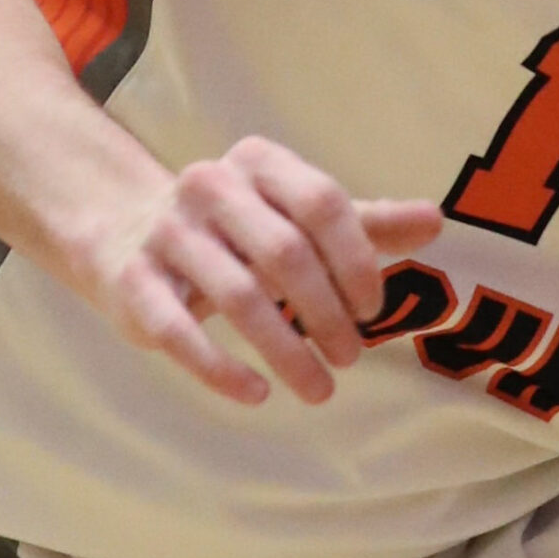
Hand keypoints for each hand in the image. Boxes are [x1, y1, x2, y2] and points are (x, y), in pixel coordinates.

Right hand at [84, 137, 442, 406]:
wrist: (122, 231)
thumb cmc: (237, 229)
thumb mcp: (298, 217)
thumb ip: (366, 222)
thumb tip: (436, 220)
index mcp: (259, 163)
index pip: (322, 203)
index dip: (356, 259)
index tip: (374, 309)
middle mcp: (209, 186)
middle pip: (285, 253)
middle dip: (327, 313)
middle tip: (352, 356)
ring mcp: (167, 233)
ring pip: (238, 298)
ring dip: (286, 352)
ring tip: (320, 388)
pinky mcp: (133, 283)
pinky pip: (179, 332)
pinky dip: (221, 369)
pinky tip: (257, 395)